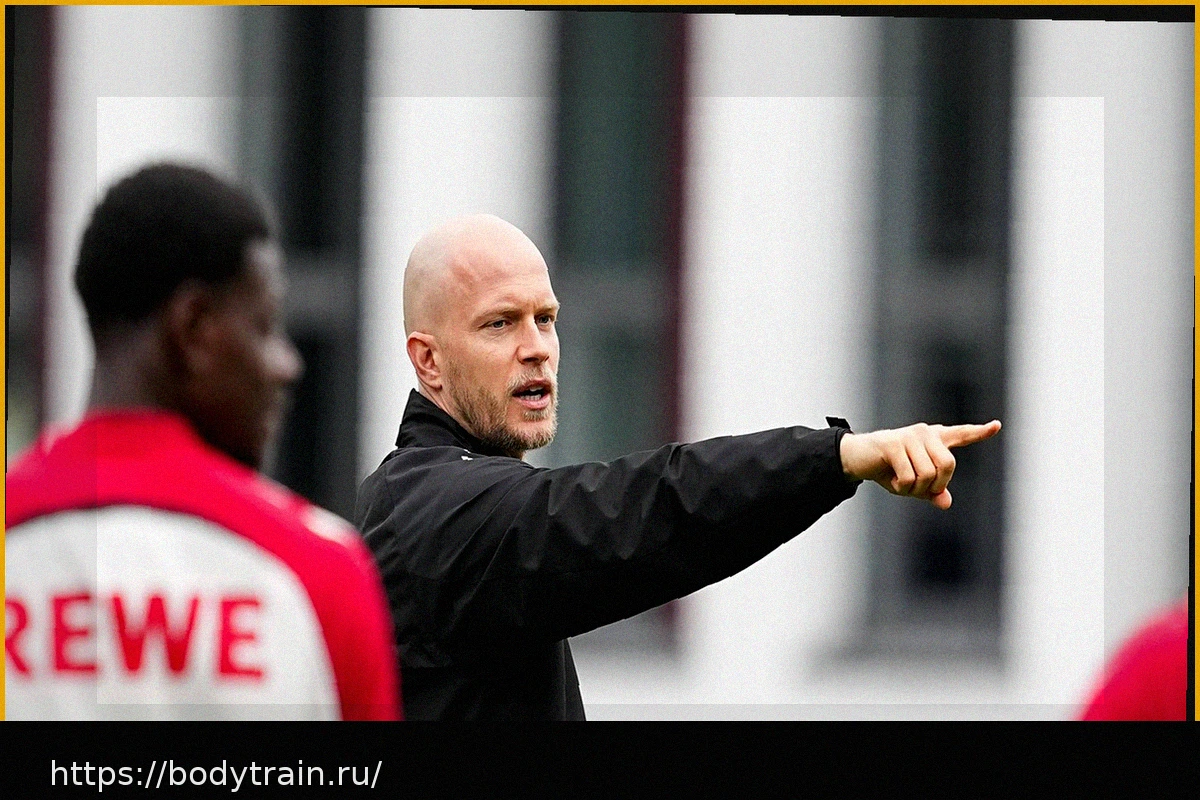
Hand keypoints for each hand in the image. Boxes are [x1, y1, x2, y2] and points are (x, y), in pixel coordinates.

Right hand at [838, 420, 1000, 509]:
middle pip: (948, 465)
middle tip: (919, 489)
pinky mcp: (894, 444)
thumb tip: (946, 502)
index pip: (961, 434)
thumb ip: (932, 492)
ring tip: (900, 483)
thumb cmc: (889, 470)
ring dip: (914, 489)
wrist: (858, 459)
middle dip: (935, 485)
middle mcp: (925, 433)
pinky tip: (892, 481)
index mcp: (933, 439)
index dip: (980, 432)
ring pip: (928, 474)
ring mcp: (909, 436)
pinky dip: (901, 488)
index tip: (997, 426)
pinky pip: (910, 477)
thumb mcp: (914, 485)